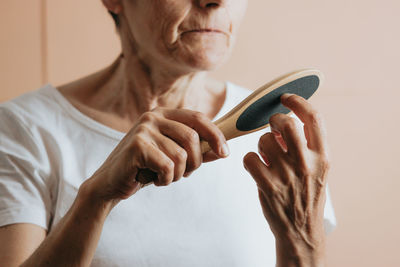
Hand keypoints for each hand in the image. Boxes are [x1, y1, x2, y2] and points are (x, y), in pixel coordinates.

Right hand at [86, 107, 228, 201]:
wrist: (111, 183)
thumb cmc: (145, 169)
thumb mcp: (174, 158)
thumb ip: (197, 153)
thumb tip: (223, 151)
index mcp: (164, 115)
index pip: (198, 118)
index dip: (216, 135)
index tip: (225, 153)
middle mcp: (153, 117)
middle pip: (193, 138)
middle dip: (194, 162)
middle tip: (182, 174)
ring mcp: (144, 129)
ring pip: (181, 155)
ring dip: (177, 174)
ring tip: (163, 176)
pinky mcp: (137, 145)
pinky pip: (168, 166)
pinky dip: (165, 179)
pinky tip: (153, 179)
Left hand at [243, 93, 329, 265]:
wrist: (300, 230)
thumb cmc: (306, 195)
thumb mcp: (318, 170)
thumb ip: (306, 146)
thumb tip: (282, 123)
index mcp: (323, 157)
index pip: (314, 118)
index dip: (298, 102)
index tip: (287, 98)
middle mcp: (306, 164)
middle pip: (286, 124)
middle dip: (275, 120)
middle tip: (273, 127)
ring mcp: (286, 175)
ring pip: (264, 140)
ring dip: (261, 145)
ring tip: (267, 158)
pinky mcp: (267, 185)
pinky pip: (249, 157)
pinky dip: (249, 160)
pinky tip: (257, 168)